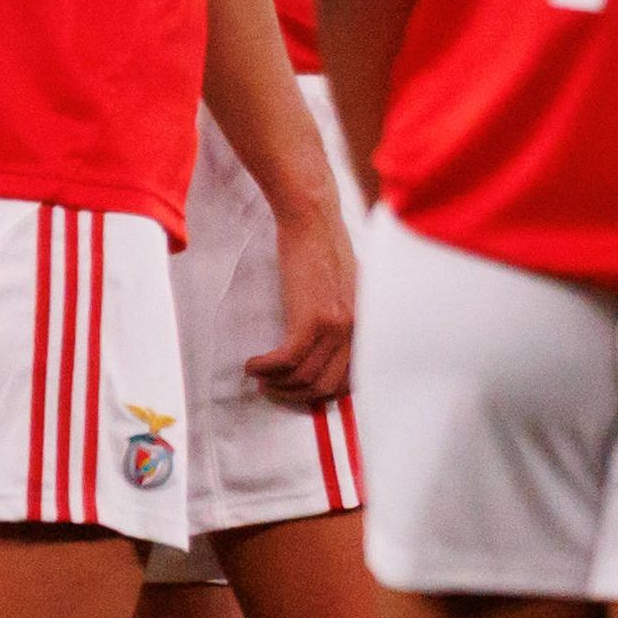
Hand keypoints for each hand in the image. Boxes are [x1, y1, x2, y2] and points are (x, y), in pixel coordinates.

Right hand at [247, 193, 357, 409]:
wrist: (313, 221)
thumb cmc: (323, 249)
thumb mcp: (346, 289)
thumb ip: (343, 318)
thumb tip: (328, 349)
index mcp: (364, 326)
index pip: (351, 380)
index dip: (322, 393)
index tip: (298, 390)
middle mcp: (355, 330)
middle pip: (326, 386)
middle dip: (296, 396)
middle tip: (272, 388)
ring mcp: (336, 326)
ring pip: (304, 377)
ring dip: (276, 383)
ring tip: (258, 376)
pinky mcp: (311, 319)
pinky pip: (287, 360)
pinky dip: (266, 368)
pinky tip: (252, 364)